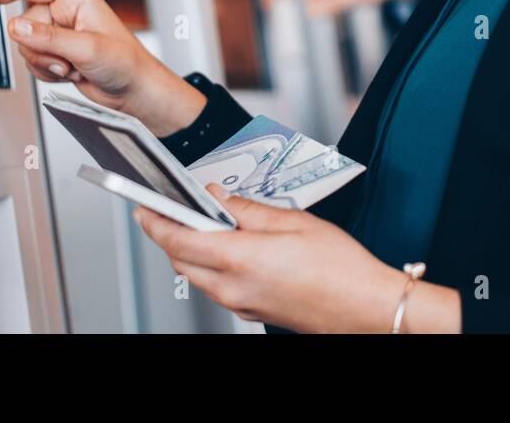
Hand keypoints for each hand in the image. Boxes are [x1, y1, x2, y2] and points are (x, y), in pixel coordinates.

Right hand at [0, 0, 204, 135]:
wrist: (134, 89)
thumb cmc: (125, 62)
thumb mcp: (86, 49)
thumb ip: (48, 37)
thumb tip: (15, 26)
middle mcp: (64, 8)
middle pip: (22, 22)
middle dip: (39, 47)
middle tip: (65, 61)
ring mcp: (59, 29)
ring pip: (25, 44)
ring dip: (44, 62)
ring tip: (72, 68)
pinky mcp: (56, 48)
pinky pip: (32, 59)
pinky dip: (46, 70)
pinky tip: (70, 73)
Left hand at [133, 184, 409, 332]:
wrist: (366, 309)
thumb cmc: (340, 269)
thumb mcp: (293, 222)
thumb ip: (248, 209)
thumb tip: (218, 198)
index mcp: (239, 260)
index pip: (177, 240)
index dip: (154, 221)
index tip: (143, 205)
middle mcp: (233, 288)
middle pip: (181, 259)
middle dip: (169, 233)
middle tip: (170, 208)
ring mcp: (241, 304)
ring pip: (197, 274)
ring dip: (190, 249)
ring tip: (201, 222)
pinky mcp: (252, 311)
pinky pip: (217, 286)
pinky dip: (211, 264)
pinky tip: (227, 246)